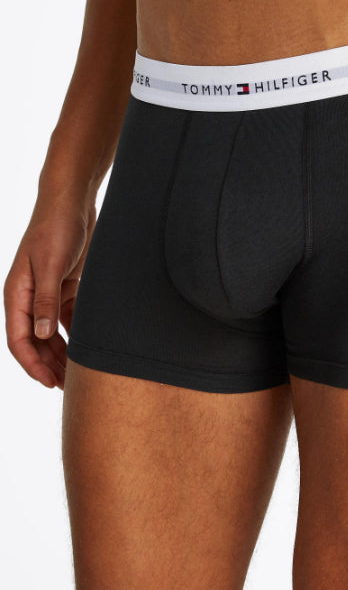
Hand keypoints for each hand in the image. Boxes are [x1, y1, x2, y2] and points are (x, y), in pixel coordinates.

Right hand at [3, 197, 96, 389]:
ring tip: (78, 375)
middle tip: (68, 387)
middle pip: (36, 341)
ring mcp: (49, 292)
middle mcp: (30, 297)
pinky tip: (88, 348)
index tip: (49, 383)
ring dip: (63, 353)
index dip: (32, 364)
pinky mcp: (67, 286)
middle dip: (49, 365)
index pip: (19, 339)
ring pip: (53, 333)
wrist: (71, 202)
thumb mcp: (50, 264)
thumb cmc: (56, 228)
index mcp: (17, 294)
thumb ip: (46, 300)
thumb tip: (42, 336)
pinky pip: (68, 318)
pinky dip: (76, 334)